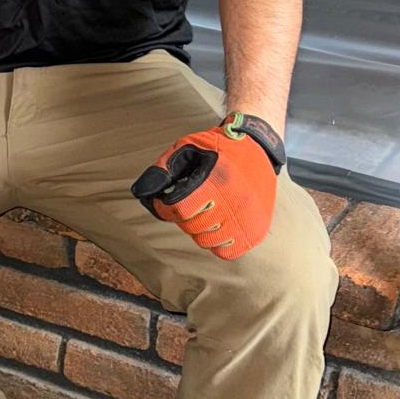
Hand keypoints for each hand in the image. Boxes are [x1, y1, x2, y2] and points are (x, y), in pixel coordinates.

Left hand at [131, 111, 285, 260]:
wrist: (258, 146)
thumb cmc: (219, 146)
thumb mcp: (188, 147)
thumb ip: (163, 169)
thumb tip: (141, 192)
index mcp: (217, 181)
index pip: (180, 209)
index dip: (165, 208)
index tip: (165, 202)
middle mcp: (234, 203)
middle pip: (192, 225)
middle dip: (182, 216)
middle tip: (189, 201)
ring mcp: (247, 219)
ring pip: (207, 240)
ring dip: (198, 228)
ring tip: (205, 210)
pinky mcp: (256, 230)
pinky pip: (226, 252)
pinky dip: (216, 242)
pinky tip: (217, 225)